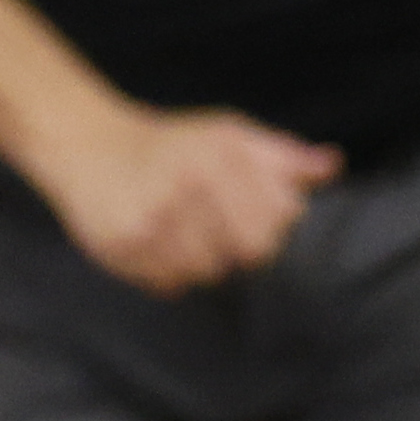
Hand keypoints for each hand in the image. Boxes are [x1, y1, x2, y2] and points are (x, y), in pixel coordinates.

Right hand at [39, 102, 335, 294]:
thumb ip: (283, 156)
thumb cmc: (172, 145)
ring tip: (179, 230)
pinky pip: (169, 283)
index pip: (272, 229)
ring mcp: (154, 217)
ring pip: (207, 274)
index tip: (243, 215)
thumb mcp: (230, 137)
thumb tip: (331, 165)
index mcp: (222, 155)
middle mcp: (189, 184)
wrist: (88, 144)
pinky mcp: (123, 245)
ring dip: (200, 260)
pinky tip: (155, 242)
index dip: (265, 230)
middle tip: (209, 224)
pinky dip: (168, 272)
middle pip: (245, 255)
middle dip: (234, 246)